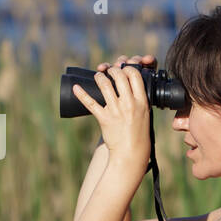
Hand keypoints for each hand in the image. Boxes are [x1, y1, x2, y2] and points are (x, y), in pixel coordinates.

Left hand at [72, 55, 151, 171]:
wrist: (131, 152)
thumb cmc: (139, 133)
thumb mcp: (145, 114)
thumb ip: (139, 100)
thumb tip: (131, 85)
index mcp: (141, 101)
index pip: (134, 75)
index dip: (127, 68)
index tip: (122, 69)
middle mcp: (129, 104)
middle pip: (119, 76)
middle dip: (112, 70)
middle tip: (108, 71)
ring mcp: (116, 111)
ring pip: (105, 85)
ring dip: (100, 76)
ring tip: (98, 75)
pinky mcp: (104, 118)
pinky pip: (91, 103)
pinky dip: (82, 94)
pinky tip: (76, 87)